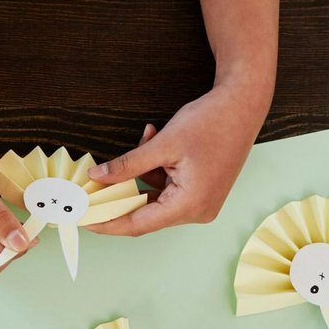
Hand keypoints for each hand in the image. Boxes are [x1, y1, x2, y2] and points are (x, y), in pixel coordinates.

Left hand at [84, 84, 269, 235]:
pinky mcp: (203, 192)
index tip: (83, 219)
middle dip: (120, 195)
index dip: (107, 222)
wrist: (245, 104)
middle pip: (146, 213)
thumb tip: (97, 177)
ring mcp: (202, 203)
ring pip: (155, 198)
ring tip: (145, 141)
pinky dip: (156, 171)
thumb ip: (127, 165)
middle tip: (94, 185)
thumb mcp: (163, 144)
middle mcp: (198, 211)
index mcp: (190, 205)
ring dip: (141, 174)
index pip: (138, 223)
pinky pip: (168, 189)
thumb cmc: (212, 122)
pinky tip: (155, 141)